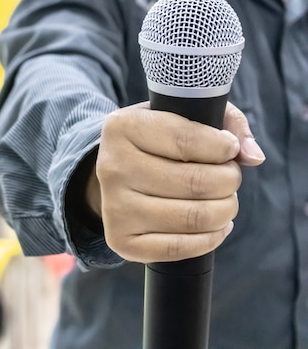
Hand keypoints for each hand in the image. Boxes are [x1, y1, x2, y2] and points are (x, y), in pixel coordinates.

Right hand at [90, 101, 264, 262]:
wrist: (118, 175)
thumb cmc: (159, 141)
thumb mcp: (185, 115)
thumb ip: (226, 122)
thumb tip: (252, 156)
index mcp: (123, 127)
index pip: (186, 140)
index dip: (222, 147)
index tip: (229, 149)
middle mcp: (112, 167)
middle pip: (196, 182)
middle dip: (229, 181)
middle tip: (229, 178)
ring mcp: (114, 207)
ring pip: (194, 217)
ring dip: (225, 210)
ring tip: (224, 200)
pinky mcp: (121, 240)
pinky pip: (180, 248)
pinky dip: (210, 238)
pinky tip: (214, 225)